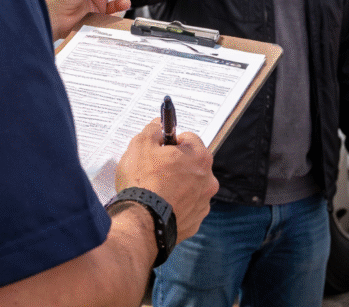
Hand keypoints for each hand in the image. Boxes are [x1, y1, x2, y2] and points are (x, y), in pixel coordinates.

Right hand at [115, 119, 217, 242]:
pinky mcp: (196, 221)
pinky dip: (176, 204)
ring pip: (190, 186)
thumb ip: (153, 130)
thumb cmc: (142, 182)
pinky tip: (159, 206)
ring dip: (177, 185)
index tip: (158, 148)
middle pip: (191, 163)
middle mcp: (208, 179)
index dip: (171, 141)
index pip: (189, 138)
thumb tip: (158, 125)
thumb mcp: (140, 145)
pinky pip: (186, 206)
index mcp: (199, 157)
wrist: (141, 223)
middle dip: (175, 164)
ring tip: (154, 191)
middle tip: (153, 170)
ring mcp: (203, 202)